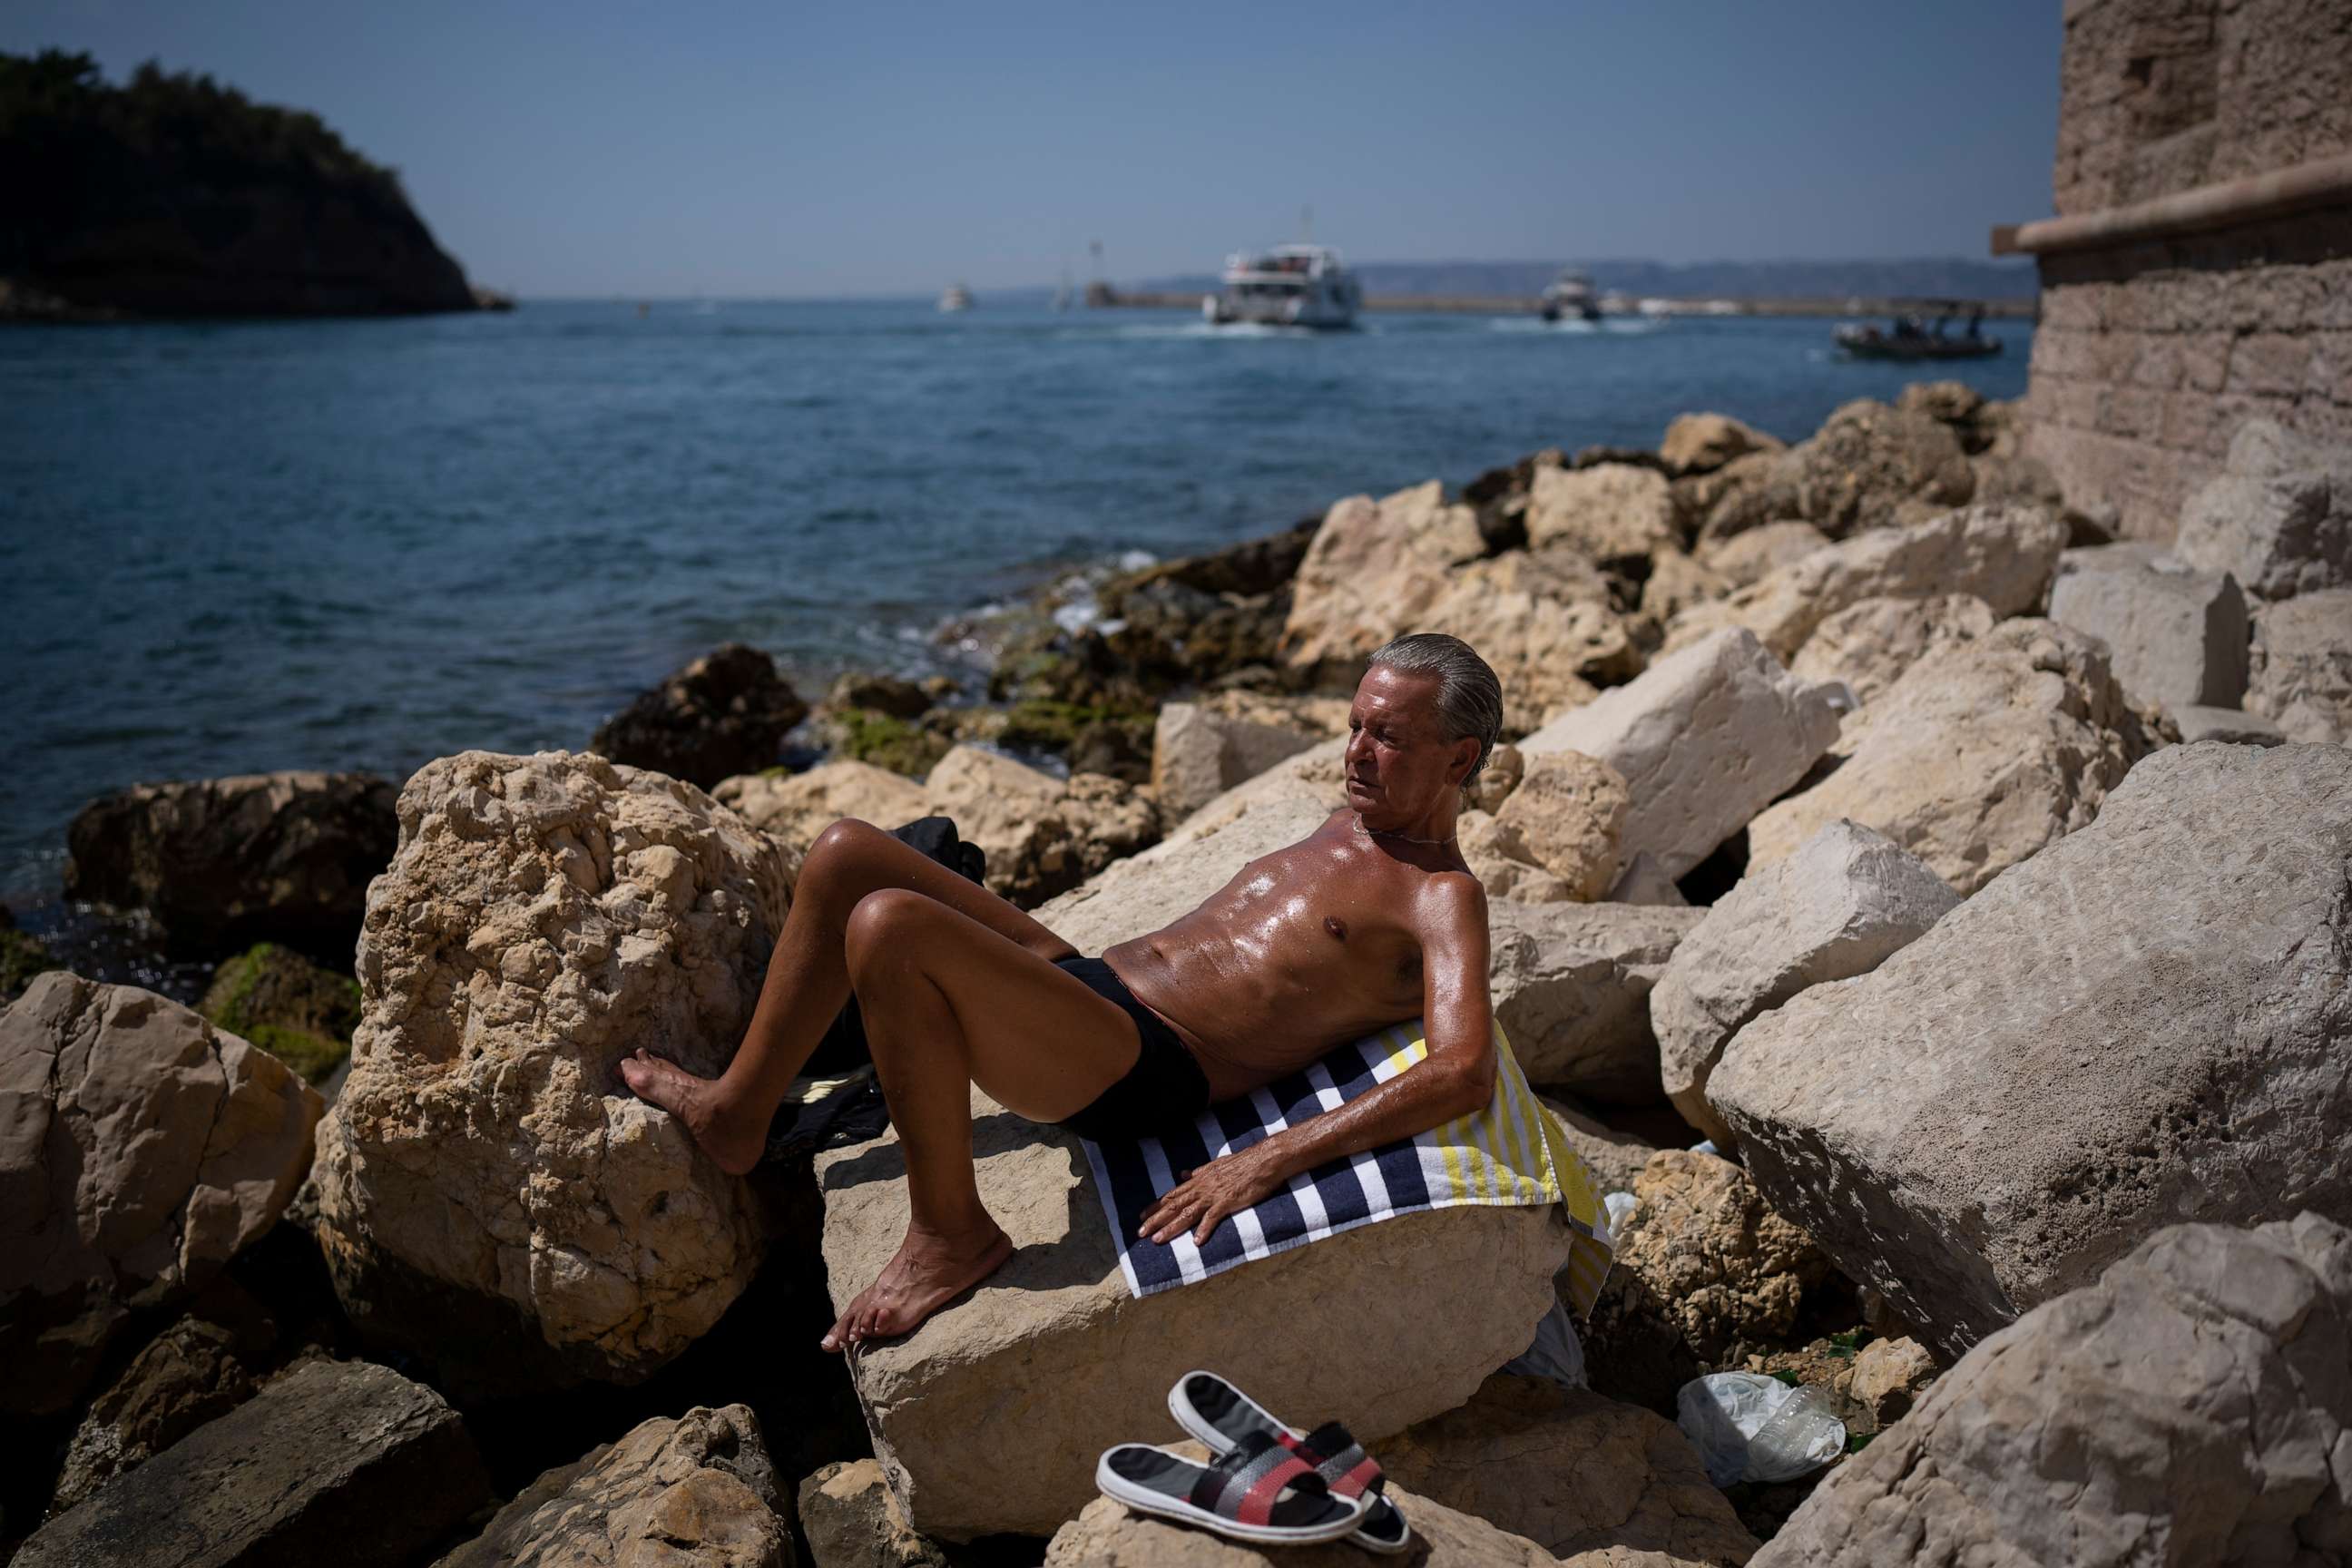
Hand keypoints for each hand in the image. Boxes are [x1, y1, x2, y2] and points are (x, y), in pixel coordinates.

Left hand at [1139, 1138, 1291, 1246]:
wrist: (1263, 1160)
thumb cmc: (1242, 1163)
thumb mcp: (1216, 1165)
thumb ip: (1199, 1171)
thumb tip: (1184, 1173)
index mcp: (1199, 1180)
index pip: (1172, 1195)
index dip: (1156, 1206)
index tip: (1141, 1217)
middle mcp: (1202, 1188)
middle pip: (1174, 1205)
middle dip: (1155, 1220)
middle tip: (1139, 1233)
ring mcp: (1214, 1195)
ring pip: (1187, 1213)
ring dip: (1171, 1228)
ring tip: (1157, 1240)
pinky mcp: (1228, 1201)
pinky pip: (1213, 1218)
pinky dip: (1204, 1230)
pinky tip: (1196, 1242)